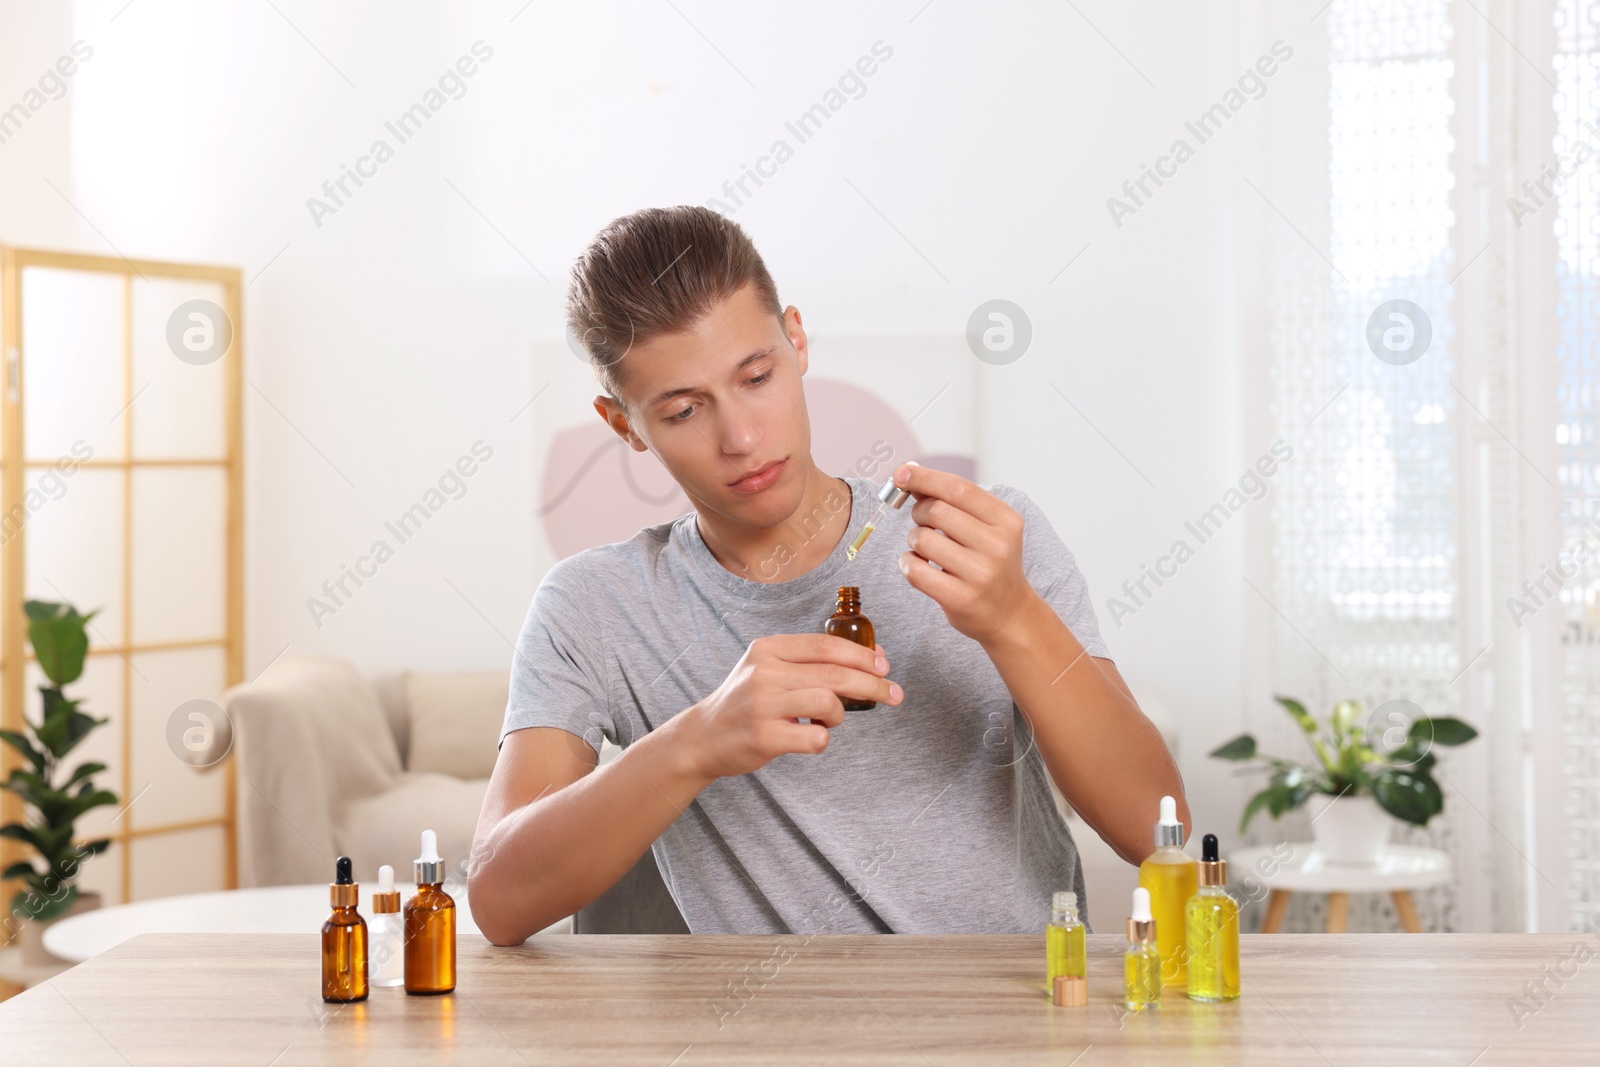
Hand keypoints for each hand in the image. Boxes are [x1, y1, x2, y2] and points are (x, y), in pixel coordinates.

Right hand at [680, 634, 901, 779]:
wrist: (704, 736)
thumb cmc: (746, 701)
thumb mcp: (770, 668)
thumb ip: (813, 662)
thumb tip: (874, 657)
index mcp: (768, 648)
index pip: (826, 645)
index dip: (862, 655)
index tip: (885, 666)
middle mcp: (764, 672)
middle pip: (834, 673)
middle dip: (873, 684)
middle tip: (894, 695)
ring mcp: (762, 705)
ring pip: (828, 703)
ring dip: (840, 714)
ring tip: (829, 720)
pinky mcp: (764, 737)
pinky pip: (816, 737)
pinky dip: (823, 739)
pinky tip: (811, 736)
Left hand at [892, 463, 1034, 645]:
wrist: (1009, 613)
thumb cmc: (989, 562)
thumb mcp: (986, 527)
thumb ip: (953, 501)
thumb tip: (909, 474)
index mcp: (1006, 520)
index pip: (959, 488)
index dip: (926, 477)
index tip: (902, 473)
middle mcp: (997, 545)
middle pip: (937, 511)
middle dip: (919, 512)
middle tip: (923, 521)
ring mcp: (980, 574)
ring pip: (923, 540)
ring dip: (914, 539)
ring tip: (925, 548)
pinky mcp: (961, 599)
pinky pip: (915, 570)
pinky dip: (907, 563)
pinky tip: (917, 565)